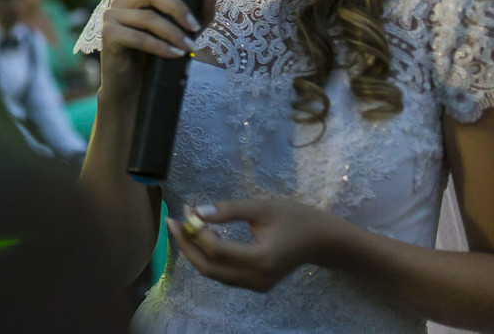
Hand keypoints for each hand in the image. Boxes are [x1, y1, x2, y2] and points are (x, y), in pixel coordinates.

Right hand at [99, 0, 215, 105]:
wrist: (133, 90)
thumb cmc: (154, 60)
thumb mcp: (180, 35)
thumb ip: (197, 15)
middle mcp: (123, 2)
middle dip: (179, 9)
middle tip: (195, 27)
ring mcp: (112, 17)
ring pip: (148, 18)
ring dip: (173, 33)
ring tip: (189, 48)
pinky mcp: (108, 35)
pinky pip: (139, 37)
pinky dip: (160, 47)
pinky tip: (175, 55)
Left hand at [165, 199, 342, 292]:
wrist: (321, 240)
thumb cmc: (295, 218)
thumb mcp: (263, 207)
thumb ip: (229, 210)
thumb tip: (197, 212)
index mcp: (262, 259)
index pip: (217, 251)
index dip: (196, 231)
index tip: (186, 209)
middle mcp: (257, 278)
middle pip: (209, 268)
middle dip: (186, 245)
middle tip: (172, 222)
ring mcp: (256, 285)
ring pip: (214, 274)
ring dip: (194, 252)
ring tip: (183, 226)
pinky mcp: (255, 285)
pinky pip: (224, 275)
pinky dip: (208, 258)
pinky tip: (202, 238)